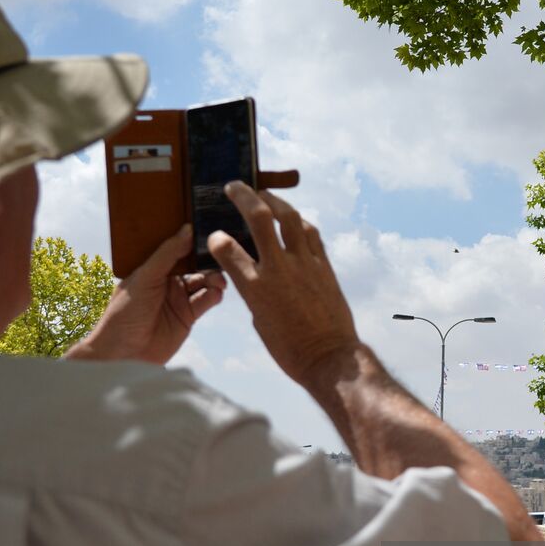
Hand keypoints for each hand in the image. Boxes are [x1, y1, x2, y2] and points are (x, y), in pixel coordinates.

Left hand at [66, 224, 225, 364]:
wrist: (123, 353)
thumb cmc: (124, 312)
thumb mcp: (145, 277)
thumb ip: (167, 254)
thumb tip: (187, 229)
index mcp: (154, 267)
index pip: (178, 248)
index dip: (193, 241)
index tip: (209, 232)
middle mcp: (169, 280)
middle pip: (196, 265)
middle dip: (208, 260)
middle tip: (221, 256)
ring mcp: (180, 298)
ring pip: (205, 282)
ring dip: (214, 278)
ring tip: (218, 280)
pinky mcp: (189, 316)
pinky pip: (207, 301)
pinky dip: (215, 295)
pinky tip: (216, 292)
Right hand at [208, 182, 360, 388]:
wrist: (330, 358)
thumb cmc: (290, 349)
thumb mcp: (259, 322)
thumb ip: (253, 292)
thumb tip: (251, 276)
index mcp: (256, 288)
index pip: (227, 251)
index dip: (217, 239)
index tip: (214, 235)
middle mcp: (279, 269)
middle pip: (260, 218)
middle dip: (244, 196)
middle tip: (234, 187)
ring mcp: (305, 264)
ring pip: (290, 218)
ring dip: (275, 201)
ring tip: (264, 194)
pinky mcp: (324, 266)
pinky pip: (311, 234)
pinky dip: (299, 222)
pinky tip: (292, 219)